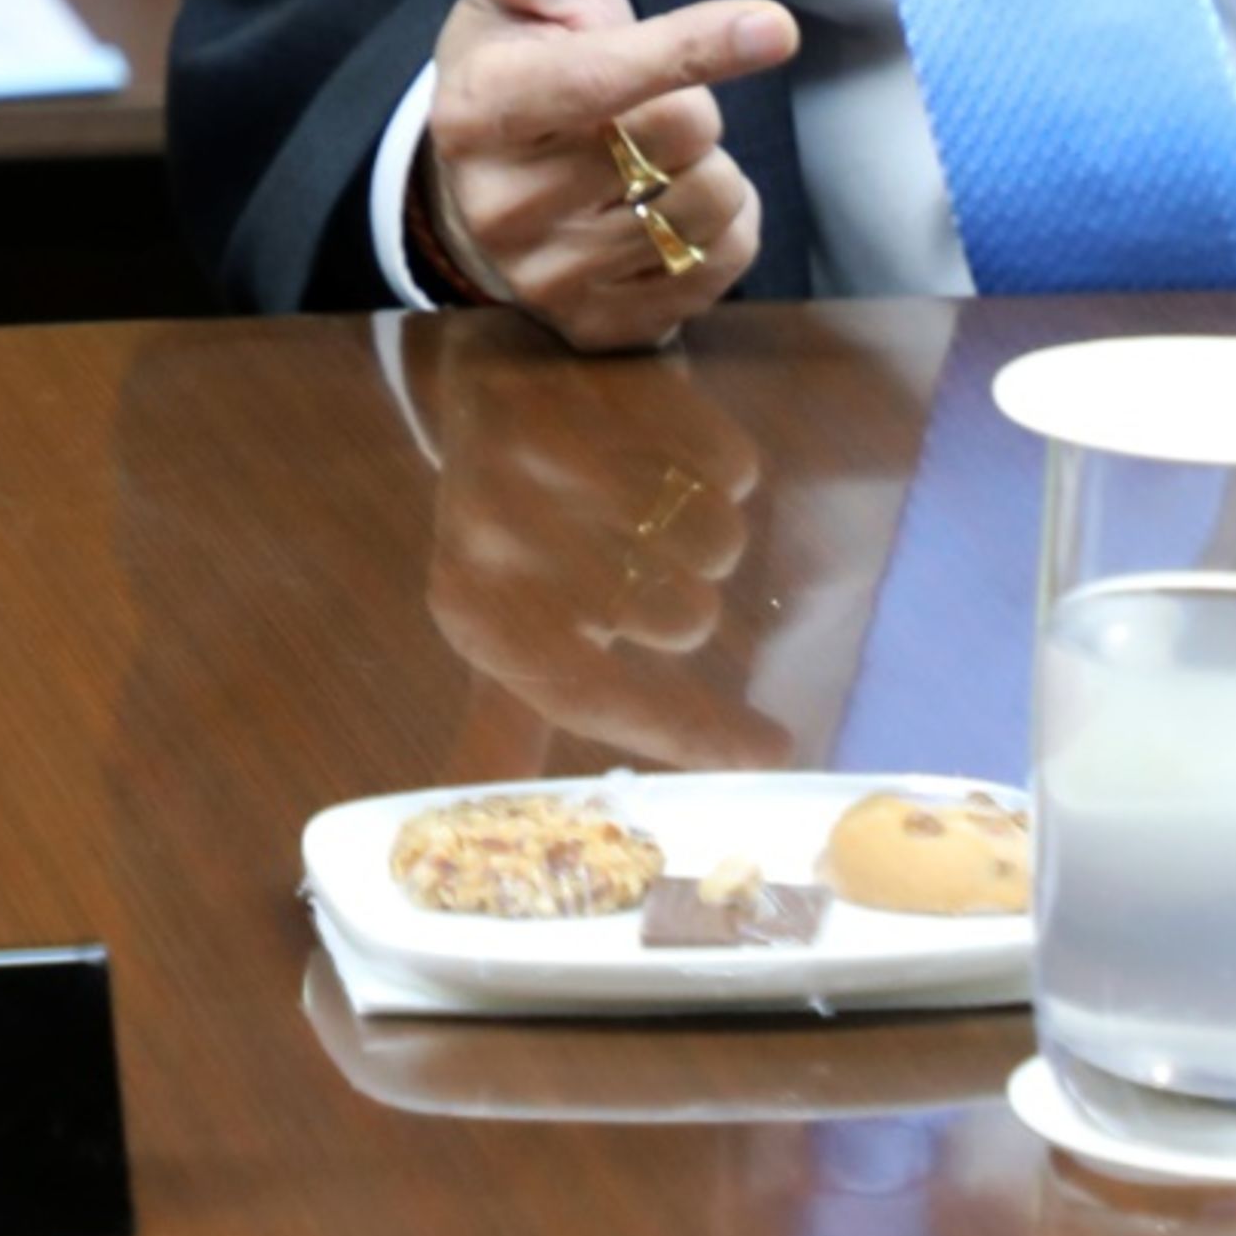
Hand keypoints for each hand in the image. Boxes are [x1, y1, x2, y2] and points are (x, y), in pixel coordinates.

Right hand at [413, 0, 794, 349]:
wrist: (496, 183)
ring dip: (709, 165)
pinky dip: (724, 228)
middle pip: (679, 132)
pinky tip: (669, 209)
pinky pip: (723, 266)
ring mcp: (549, 278)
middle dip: (688, 99)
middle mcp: (502, 205)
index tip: (774, 26)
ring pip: (709, 202)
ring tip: (650, 156)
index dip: (691, 47)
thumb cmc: (527, 59)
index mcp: (478, 109)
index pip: (601, 78)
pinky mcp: (601, 329)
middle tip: (639, 99)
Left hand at [419, 340, 793, 766]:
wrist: (499, 358)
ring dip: (709, 530)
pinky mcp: (605, 380)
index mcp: (472, 608)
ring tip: (655, 497)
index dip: (686, 732)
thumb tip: (463, 877)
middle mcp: (494, 532)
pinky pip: (732, 463)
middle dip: (688, 599)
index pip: (588, 695)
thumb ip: (502, 729)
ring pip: (716, 542)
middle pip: (679, 620)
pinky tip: (668, 442)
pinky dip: (722, 462)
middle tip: (646, 556)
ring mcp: (547, 447)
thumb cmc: (516, 518)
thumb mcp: (498, 619)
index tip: (773, 753)